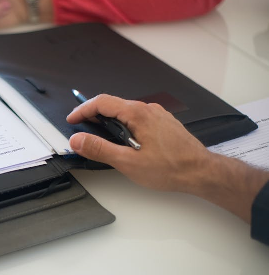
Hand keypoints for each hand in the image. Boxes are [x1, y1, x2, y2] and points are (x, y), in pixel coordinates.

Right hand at [66, 94, 268, 222]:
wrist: (201, 172)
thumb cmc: (170, 168)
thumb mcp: (128, 162)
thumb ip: (99, 149)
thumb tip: (77, 140)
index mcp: (137, 114)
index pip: (102, 102)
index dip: (83, 110)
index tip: (72, 120)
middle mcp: (148, 109)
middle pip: (113, 105)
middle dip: (94, 116)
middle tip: (81, 130)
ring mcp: (157, 115)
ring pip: (125, 112)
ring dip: (109, 122)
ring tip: (100, 138)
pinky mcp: (163, 124)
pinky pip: (137, 118)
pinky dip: (123, 125)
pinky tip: (123, 141)